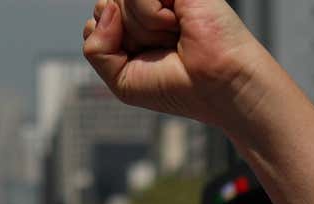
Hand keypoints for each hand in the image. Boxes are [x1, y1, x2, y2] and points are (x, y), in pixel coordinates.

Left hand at [83, 0, 267, 127]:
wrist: (217, 85)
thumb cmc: (176, 85)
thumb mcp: (120, 78)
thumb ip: (95, 48)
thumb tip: (105, 8)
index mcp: (132, 23)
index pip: (96, 20)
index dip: (111, 45)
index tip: (144, 60)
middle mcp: (146, 3)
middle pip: (104, 8)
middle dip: (127, 38)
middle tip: (163, 48)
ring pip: (118, 2)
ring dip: (143, 31)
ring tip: (174, 37)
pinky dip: (152, 17)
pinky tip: (178, 23)